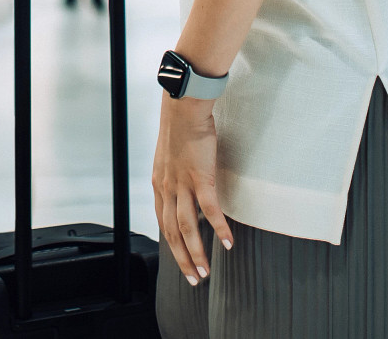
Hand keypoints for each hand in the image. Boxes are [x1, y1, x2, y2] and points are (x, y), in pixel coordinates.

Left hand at [152, 97, 231, 285]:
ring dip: (197, 253)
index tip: (181, 261)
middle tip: (194, 279)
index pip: (163, 223)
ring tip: (206, 271)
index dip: (172, 245)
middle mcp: (167, 189)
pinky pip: (211, 210)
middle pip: (173, 233)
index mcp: (159, 185)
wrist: (184, 107)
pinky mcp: (201, 178)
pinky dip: (219, 229)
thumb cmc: (180, 128)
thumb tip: (182, 187)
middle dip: (183, 259)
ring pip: (188, 228)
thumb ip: (173, 175)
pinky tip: (228, 243)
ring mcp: (183, 185)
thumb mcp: (169, 156)